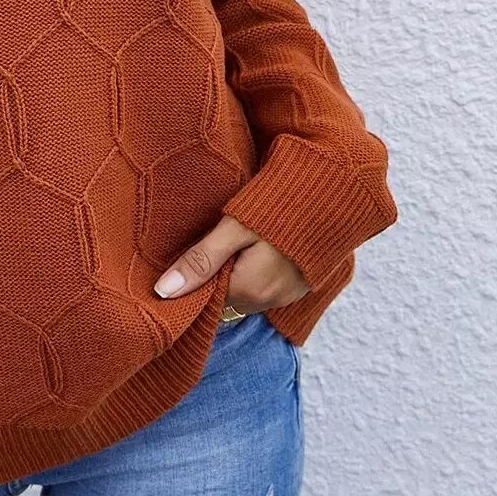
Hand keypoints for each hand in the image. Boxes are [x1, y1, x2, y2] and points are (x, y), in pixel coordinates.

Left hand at [154, 215, 310, 311]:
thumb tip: (162, 292)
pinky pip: (265, 285)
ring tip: (233, 240)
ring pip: (245, 291)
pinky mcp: (300, 285)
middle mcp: (268, 302)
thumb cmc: (280, 206)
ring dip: (236, 271)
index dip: (194, 276)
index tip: (187, 252)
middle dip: (215, 274)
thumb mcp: (233, 228)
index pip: (206, 297)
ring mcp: (287, 295)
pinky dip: (256, 270)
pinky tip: (256, 245)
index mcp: (249, 291)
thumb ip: (200, 261)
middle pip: (225, 296)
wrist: (333, 194)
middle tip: (211, 239)